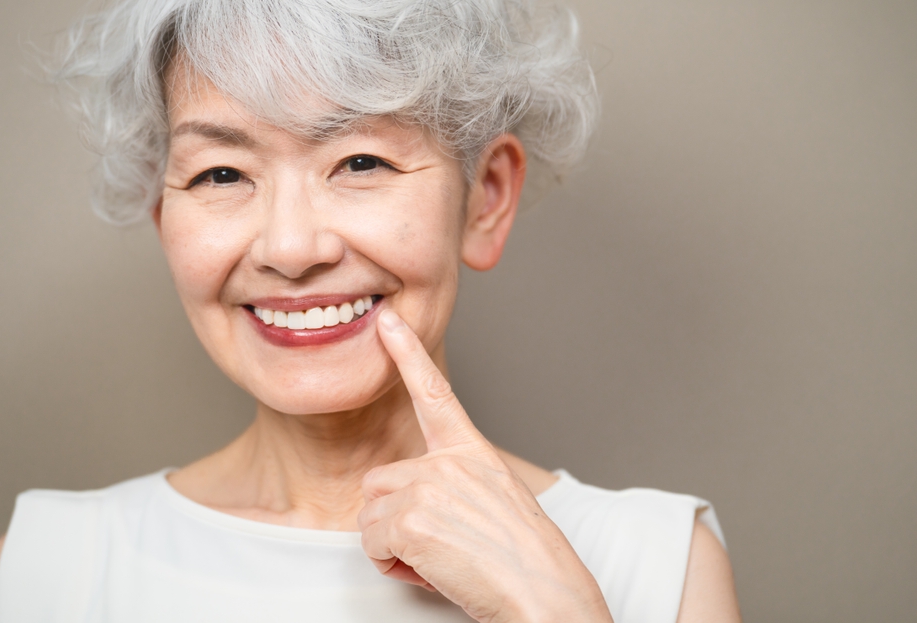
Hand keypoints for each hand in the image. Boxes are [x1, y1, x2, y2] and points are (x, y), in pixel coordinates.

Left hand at [357, 309, 613, 622]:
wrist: (546, 594)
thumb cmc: (526, 561)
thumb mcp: (495, 504)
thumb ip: (453, 487)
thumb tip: (412, 506)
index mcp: (473, 454)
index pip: (434, 394)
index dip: (407, 354)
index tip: (388, 323)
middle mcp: (450, 462)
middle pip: (380, 482)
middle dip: (392, 520)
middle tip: (436, 546)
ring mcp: (430, 486)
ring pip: (371, 516)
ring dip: (392, 545)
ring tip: (439, 560)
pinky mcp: (412, 519)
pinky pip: (373, 544)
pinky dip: (393, 565)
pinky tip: (433, 570)